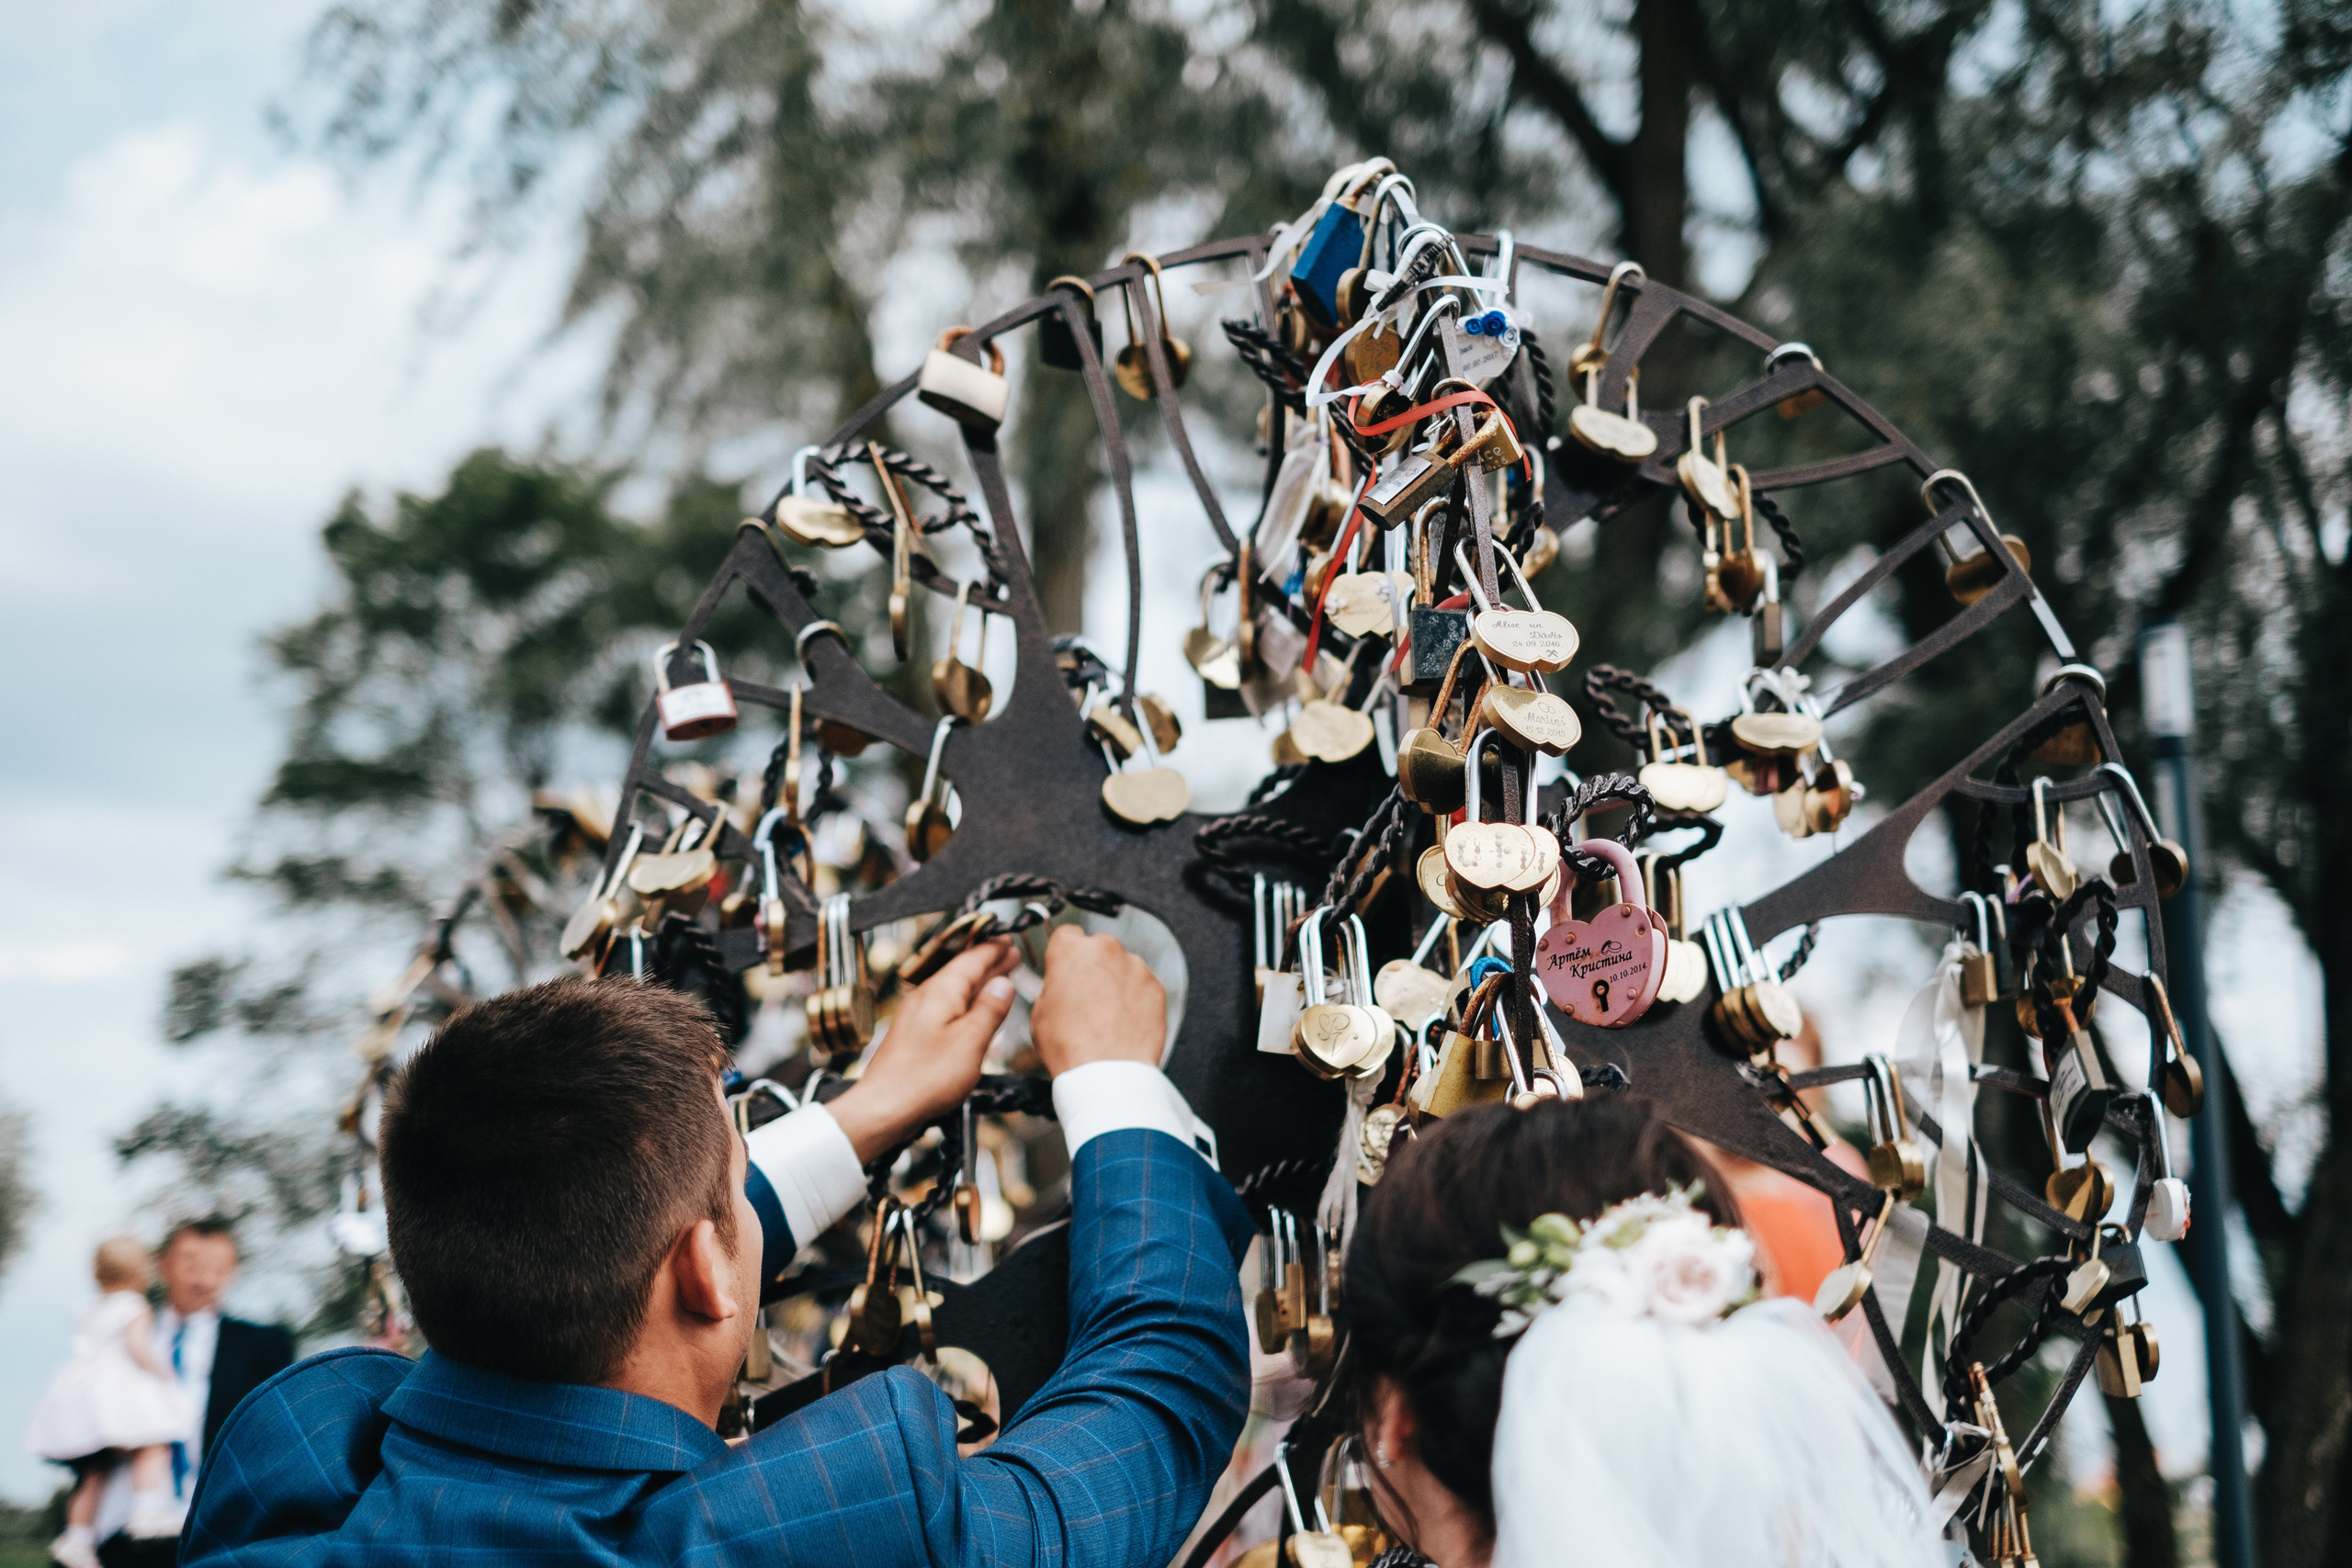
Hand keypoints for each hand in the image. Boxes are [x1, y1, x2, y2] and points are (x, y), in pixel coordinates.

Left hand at [827, 938, 1017, 1163]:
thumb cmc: (924, 1078)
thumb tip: (1003, 983)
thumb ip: (989, 1009)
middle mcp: (925, 998)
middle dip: (988, 963)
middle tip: (1009, 955)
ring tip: (998, 978)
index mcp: (940, 992)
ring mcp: (917, 1016)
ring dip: (978, 983)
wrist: (885, 1107)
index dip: (994, 949)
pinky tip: (973, 1012)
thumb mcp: (971, 1041)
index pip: (971, 959)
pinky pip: (945, 1008)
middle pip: (962, 972)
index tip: (1009, 941)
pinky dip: (965, 1003)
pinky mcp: (915, 1035)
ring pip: (954, 990)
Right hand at [1030, 925, 1165, 1076]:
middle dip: (1093, 968)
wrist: (1108, 1074)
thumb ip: (1052, 987)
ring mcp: (1135, 966)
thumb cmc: (1071, 1047)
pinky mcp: (1156, 986)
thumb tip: (1059, 986)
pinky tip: (1124, 1022)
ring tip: (1106, 1016)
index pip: (1066, 934)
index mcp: (1071, 950)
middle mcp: (1106, 950)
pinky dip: (1135, 998)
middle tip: (1086, 998)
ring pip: (1122, 967)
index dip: (1065, 954)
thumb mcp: (1039, 1014)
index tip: (1067, 968)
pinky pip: (1142, 985)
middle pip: (1098, 949)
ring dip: (1116, 983)